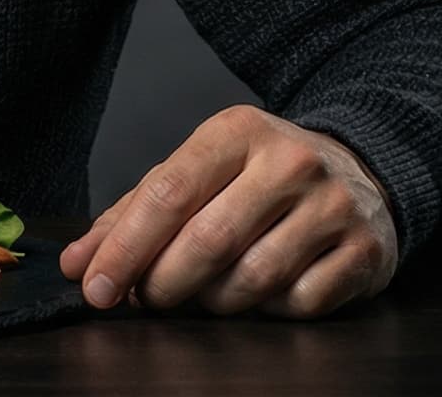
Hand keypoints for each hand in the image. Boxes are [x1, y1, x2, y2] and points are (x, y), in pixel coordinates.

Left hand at [61, 104, 397, 319]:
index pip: (168, 192)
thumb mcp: (200, 172)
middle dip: (163, 284)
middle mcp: (290, 162)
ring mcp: (333, 206)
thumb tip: (77, 263)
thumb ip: (135, 214)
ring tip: (204, 292)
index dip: (125, 248)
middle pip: (207, 241)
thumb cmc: (259, 177)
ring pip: (251, 280)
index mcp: (238, 131)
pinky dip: (269, 310)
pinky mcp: (364, 251)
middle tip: (147, 298)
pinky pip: (298, 303)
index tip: (95, 287)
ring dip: (213, 301)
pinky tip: (265, 290)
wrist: (363, 171)